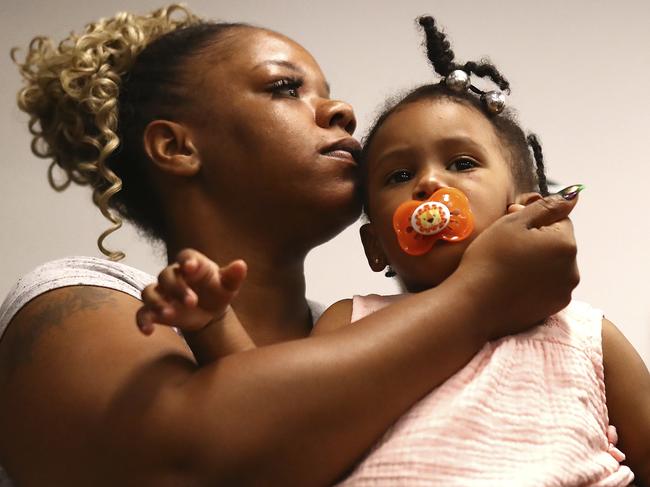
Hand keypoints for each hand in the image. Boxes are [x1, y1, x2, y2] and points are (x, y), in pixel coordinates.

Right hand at [137, 249, 246, 335]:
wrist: (209, 311)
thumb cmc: (218, 291)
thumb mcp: (228, 285)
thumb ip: (233, 276)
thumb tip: (241, 265)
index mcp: (192, 264)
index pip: (186, 256)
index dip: (187, 261)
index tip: (191, 267)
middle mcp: (173, 276)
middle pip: (166, 275)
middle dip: (177, 288)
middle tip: (192, 302)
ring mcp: (162, 292)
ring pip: (149, 292)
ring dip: (157, 302)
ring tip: (169, 314)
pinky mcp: (155, 310)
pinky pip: (142, 313)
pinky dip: (142, 321)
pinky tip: (148, 331)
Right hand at [457, 193, 579, 339]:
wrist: (475, 303)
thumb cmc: (489, 259)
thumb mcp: (513, 223)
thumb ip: (546, 206)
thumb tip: (574, 194)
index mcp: (565, 243)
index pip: (559, 219)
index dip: (534, 221)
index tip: (511, 230)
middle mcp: (572, 269)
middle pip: (557, 244)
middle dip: (538, 242)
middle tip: (506, 249)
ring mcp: (564, 291)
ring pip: (553, 266)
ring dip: (537, 262)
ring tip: (508, 269)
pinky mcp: (553, 308)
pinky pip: (548, 286)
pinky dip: (535, 283)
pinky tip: (512, 284)